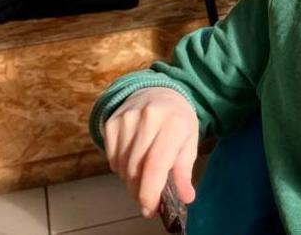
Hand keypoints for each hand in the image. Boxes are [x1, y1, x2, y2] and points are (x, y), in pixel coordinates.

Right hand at [104, 87, 198, 217]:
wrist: (157, 91)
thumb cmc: (177, 120)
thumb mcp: (189, 142)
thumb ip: (184, 171)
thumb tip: (185, 198)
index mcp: (174, 123)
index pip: (156, 164)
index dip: (150, 191)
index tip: (150, 209)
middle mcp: (148, 118)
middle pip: (136, 168)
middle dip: (140, 192)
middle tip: (148, 202)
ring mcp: (126, 118)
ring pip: (122, 166)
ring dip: (131, 181)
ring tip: (143, 178)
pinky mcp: (111, 122)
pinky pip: (112, 158)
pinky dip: (121, 168)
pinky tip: (132, 162)